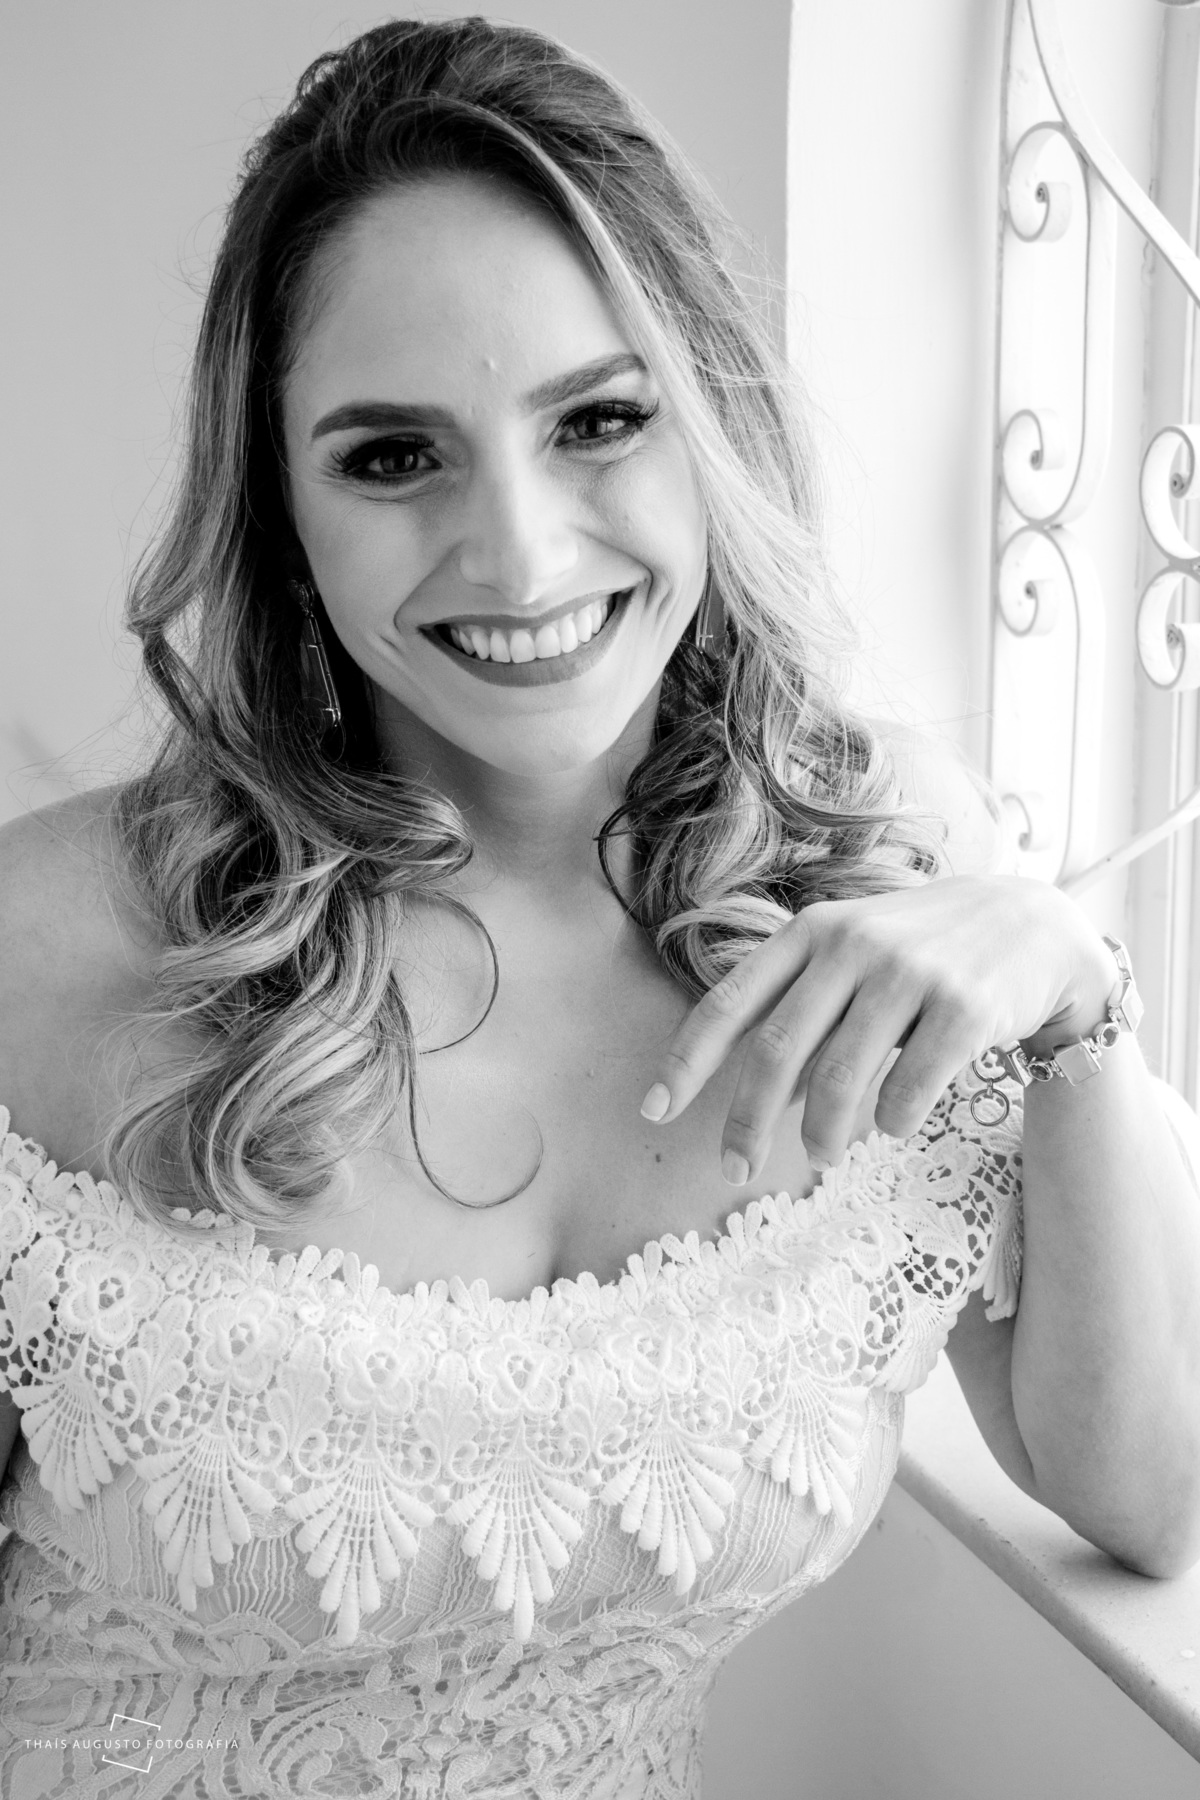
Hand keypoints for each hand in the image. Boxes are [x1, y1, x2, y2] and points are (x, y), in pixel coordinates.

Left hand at [638, 876, 1117, 1183]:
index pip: (730, 1001)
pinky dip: (892, 1119)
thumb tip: (754, 1098)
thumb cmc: (921, 955)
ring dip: (819, 1131)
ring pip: (839, 1077)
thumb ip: (801, 1012)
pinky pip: (909, 1085)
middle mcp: (852, 945)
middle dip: (745, 1120)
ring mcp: (910, 973)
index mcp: (811, 933)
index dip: (687, 1059)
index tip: (654, 1110)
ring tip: (817, 1157)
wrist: (1034, 928)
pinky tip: (892, 1125)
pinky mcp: (964, 1007)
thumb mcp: (852, 958)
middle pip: (776, 1050)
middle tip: (734, 1169)